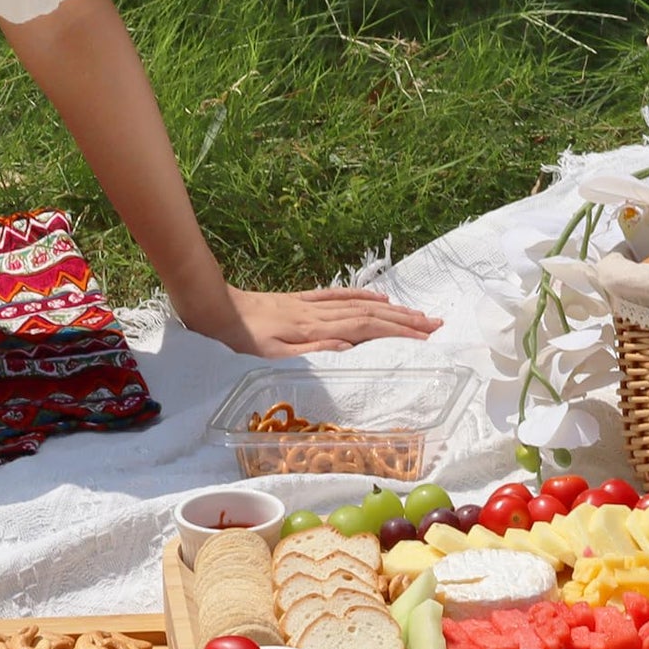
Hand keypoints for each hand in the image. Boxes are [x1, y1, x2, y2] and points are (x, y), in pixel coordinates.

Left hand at [188, 285, 443, 358]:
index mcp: (314, 328)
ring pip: (360, 304)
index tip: (424, 336)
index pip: (365, 328)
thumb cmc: (239, 338)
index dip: (397, 331)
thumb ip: (310, 350)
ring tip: (418, 314)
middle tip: (436, 324)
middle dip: (405, 319)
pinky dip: (363, 295)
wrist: (213, 307)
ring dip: (392, 309)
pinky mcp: (302, 300)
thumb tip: (348, 347)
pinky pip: (339, 296)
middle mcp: (318, 313)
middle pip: (371, 314)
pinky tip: (380, 297)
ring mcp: (311, 304)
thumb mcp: (271, 353)